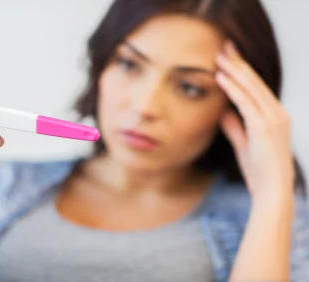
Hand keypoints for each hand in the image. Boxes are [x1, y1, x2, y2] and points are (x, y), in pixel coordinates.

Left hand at [215, 41, 294, 199]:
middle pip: (255, 82)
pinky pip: (246, 102)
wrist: (272, 191)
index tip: (229, 58)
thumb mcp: (244, 144)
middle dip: (239, 63)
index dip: (242, 71)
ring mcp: (272, 119)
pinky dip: (233, 88)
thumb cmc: (260, 171)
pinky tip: (221, 77)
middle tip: (225, 47)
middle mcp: (277, 113)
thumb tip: (223, 112)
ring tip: (220, 55)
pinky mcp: (264, 127)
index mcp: (274, 116)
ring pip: (251, 87)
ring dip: (235, 70)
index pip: (256, 88)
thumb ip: (235, 127)